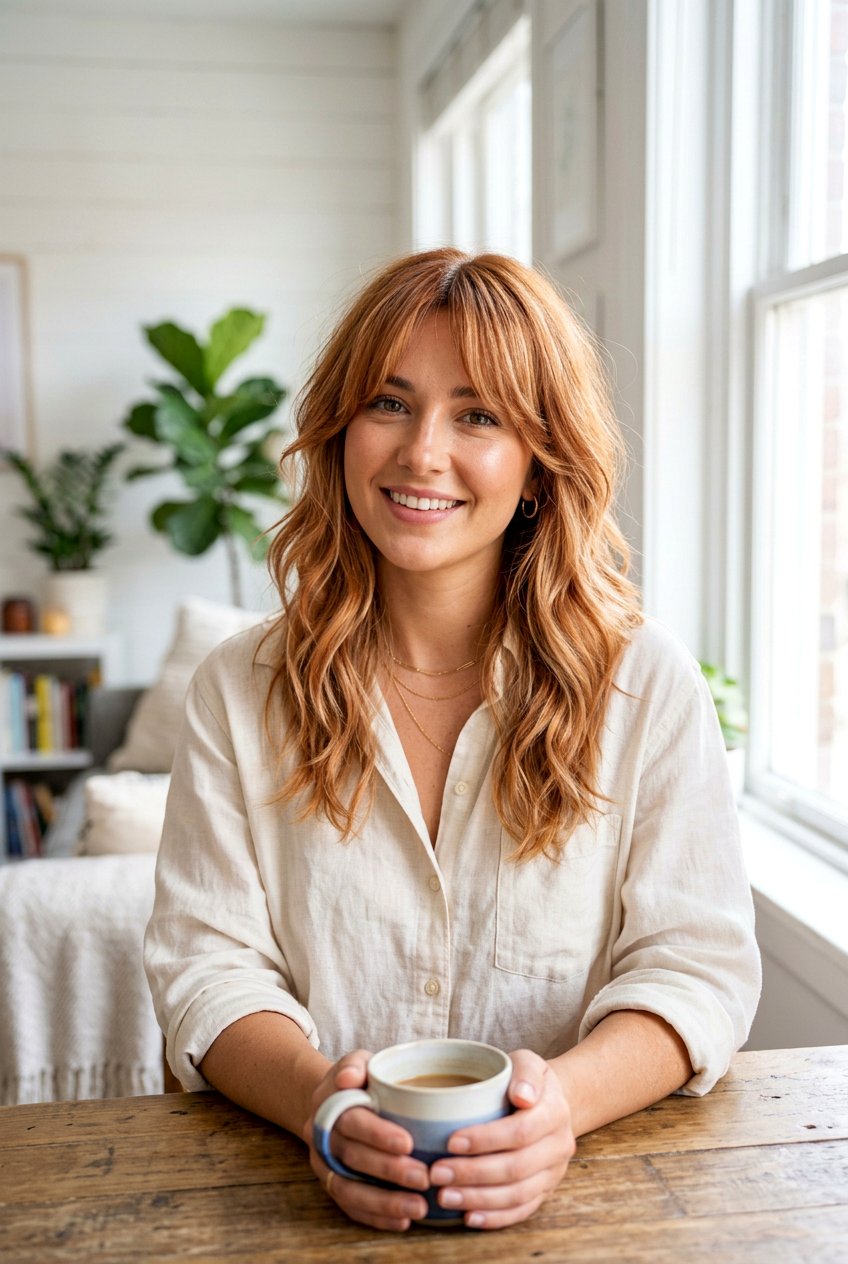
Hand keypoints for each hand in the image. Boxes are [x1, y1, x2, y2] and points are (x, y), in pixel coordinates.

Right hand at [304, 1049, 430, 1231]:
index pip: (352, 1120)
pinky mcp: (332, 1185)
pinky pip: (351, 1206)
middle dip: (389, 1170)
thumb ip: (356, 1064)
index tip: (408, 1143)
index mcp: (329, 1105)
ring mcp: (325, 1165)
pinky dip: (375, 1217)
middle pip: (354, 1158)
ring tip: (418, 1207)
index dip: (377, 1134)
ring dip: (385, 1202)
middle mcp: (323, 1138)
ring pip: (349, 1189)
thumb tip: (349, 1077)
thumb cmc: (356, 1080)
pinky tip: (403, 1220)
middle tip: (424, 1177)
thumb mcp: (357, 1061)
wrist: (326, 1101)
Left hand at [428, 1048, 574, 1229]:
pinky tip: (468, 1217)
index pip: (520, 1131)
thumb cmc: (526, 1079)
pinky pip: (522, 1210)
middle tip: (436, 1174)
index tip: (450, 1142)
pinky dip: (495, 1217)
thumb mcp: (528, 1061)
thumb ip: (525, 1072)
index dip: (485, 1140)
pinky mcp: (545, 1191)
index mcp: (555, 1112)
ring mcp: (553, 1172)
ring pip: (518, 1195)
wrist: (552, 1102)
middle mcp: (559, 1146)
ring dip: (478, 1199)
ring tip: (444, 1197)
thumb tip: (522, 1095)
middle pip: (516, 1168)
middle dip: (473, 1174)